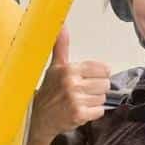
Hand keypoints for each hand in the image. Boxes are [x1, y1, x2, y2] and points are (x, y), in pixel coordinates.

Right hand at [25, 27, 111, 144]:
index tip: (88, 79)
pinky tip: (81, 110)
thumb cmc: (49, 92)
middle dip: (96, 89)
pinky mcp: (79, 115)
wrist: (38, 118)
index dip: (98, 75)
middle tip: (82, 92)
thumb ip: (61, 46)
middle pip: (105, 84)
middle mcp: (72, 83)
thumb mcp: (54, 66)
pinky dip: (92, 113)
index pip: (102, 69)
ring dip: (93, 101)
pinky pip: (99, 111)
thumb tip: (62, 26)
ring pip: (102, 98)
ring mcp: (76, 100)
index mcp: (69, 69)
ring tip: (80, 101)